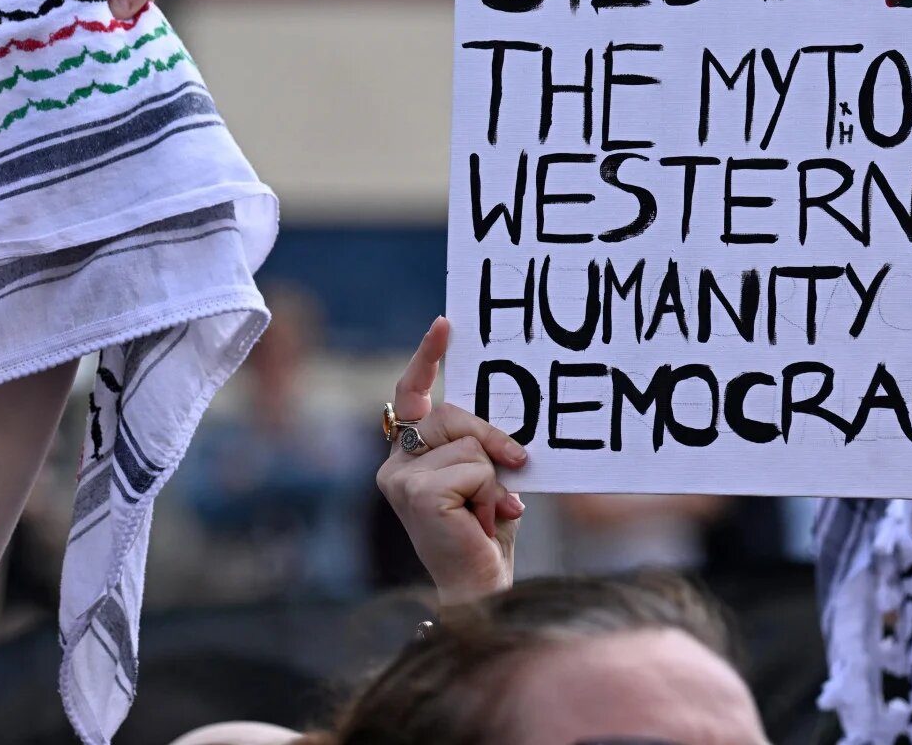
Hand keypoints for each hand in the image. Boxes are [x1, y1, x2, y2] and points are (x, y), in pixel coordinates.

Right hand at [375, 317, 527, 604]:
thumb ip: (480, 448)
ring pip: (470, 445)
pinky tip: (480, 522)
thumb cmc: (485, 534)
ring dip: (493, 479)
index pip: (411, 396)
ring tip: (487, 512)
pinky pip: (475, 468)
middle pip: (453, 415)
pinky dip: (491, 494)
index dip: (426, 359)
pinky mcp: (416, 492)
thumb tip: (503, 431)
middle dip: (492, 440)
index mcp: (407, 457)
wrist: (479, 587)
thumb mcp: (484, 478)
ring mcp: (400, 478)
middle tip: (518, 467)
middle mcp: (394, 464)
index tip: (444, 324)